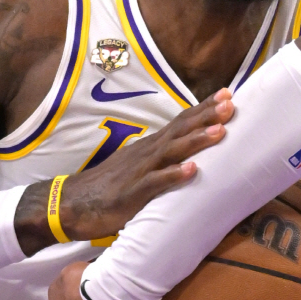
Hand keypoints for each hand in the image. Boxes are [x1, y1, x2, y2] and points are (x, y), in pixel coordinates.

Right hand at [14, 92, 232, 254]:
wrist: (69, 204)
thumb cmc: (106, 190)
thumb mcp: (138, 172)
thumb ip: (160, 165)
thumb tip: (184, 162)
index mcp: (149, 148)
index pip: (180, 123)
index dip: (203, 110)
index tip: (227, 95)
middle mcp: (146, 153)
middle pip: (180, 130)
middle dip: (206, 116)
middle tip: (231, 103)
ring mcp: (139, 171)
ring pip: (171, 151)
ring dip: (196, 140)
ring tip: (220, 130)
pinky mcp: (132, 193)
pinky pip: (155, 183)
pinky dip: (173, 175)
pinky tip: (192, 170)